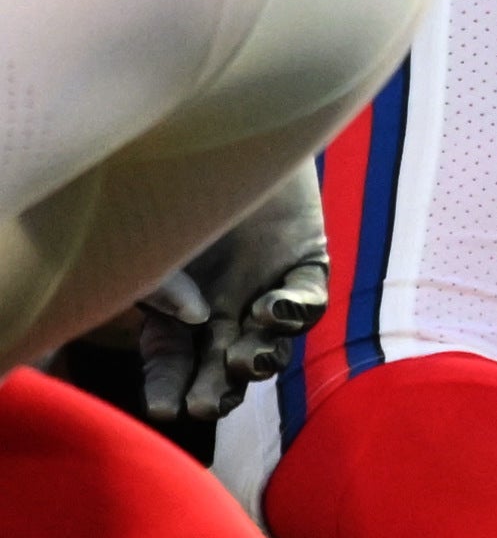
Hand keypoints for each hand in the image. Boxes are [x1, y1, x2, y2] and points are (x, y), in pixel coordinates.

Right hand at [131, 164, 331, 427]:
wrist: (221, 128)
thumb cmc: (167, 188)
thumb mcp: (146, 245)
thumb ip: (160, 288)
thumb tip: (196, 320)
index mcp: (176, 310)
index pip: (171, 365)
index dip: (168, 389)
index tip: (166, 409)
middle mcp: (223, 307)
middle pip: (222, 365)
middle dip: (217, 390)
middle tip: (209, 406)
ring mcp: (265, 287)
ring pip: (271, 343)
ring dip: (259, 360)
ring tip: (245, 361)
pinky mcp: (307, 263)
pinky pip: (309, 301)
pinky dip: (294, 311)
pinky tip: (271, 310)